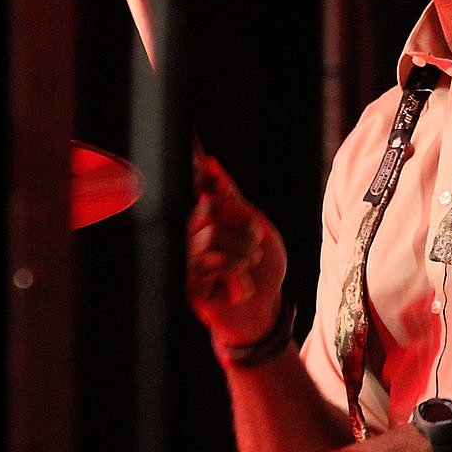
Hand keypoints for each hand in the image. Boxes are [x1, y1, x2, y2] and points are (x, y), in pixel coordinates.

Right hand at [187, 155, 286, 346]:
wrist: (265, 309)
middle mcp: (191, 233)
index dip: (191, 163)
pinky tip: (238, 284)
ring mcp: (186, 257)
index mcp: (207, 217)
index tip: (192, 142)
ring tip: (249, 266)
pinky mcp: (187, 281)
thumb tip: (211, 164)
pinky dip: (235, 269)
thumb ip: (232, 196)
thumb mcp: (255, 225)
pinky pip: (209, 259)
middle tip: (255, 246)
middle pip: (208, 207)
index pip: (195, 186)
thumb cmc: (261, 269)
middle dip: (242, 225)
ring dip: (242, 250)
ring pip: (211, 233)